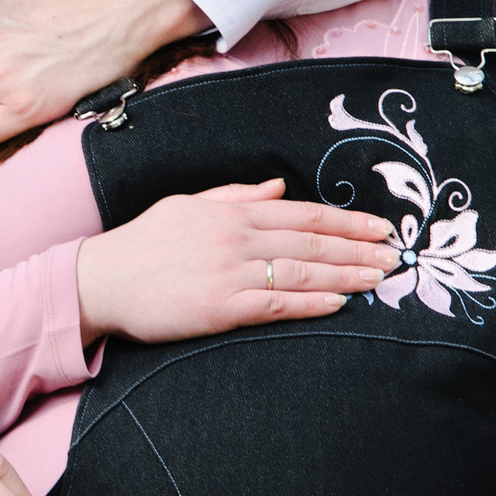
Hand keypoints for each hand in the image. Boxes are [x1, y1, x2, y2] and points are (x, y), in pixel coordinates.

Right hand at [75, 180, 396, 344]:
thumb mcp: (187, 205)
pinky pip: (276, 305)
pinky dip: (311, 303)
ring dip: (346, 274)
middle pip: (311, 240)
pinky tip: (339, 303)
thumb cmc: (142, 244)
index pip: (302, 213)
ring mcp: (229, 272)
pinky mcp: (219, 307)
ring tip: (380, 278)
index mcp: (231, 212)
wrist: (100, 280)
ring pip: (301, 270)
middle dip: (358, 248)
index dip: (346, 221)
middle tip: (395, 254)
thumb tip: (278, 187)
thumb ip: (236, 195)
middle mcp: (235, 238)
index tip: (379, 228)